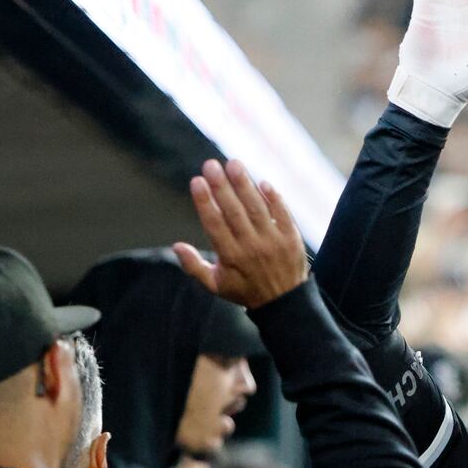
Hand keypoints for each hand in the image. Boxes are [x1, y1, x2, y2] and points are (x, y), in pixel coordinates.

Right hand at [175, 159, 308, 308]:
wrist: (285, 303)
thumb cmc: (245, 290)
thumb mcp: (216, 285)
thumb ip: (194, 267)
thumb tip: (176, 246)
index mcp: (231, 256)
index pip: (215, 224)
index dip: (205, 202)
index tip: (196, 181)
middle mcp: (251, 247)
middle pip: (234, 211)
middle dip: (221, 186)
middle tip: (211, 164)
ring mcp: (273, 241)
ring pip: (256, 208)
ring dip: (244, 185)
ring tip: (233, 164)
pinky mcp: (291, 238)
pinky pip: (282, 214)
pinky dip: (273, 198)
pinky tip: (262, 181)